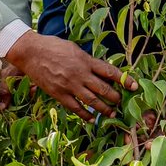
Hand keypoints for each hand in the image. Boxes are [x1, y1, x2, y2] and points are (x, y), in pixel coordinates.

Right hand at [1, 31, 134, 120]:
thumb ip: (87, 60)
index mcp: (85, 61)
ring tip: (112, 114)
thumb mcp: (74, 48)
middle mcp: (80, 74)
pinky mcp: (59, 94)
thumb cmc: (52, 46)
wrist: (30, 52)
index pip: (110, 72)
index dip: (124, 80)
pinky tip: (92, 119)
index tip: (134, 86)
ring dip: (104, 109)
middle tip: (122, 102)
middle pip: (103, 89)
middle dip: (115, 97)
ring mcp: (69, 85)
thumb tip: (99, 70)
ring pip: (92, 101)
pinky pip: (75, 107)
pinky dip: (85, 114)